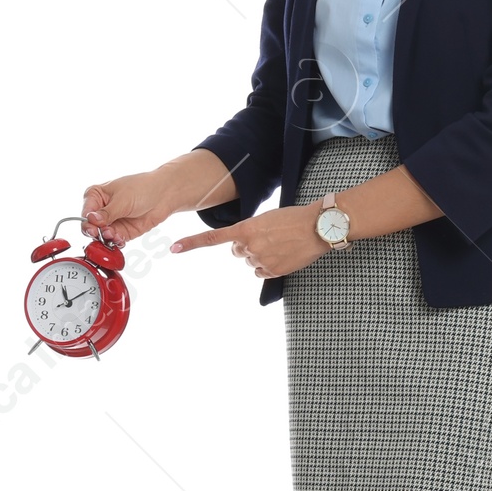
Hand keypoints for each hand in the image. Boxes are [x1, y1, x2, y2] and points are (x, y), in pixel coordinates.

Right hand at [80, 170, 171, 245]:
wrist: (164, 194)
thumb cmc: (143, 188)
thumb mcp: (122, 199)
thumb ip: (106, 213)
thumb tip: (91, 220)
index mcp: (96, 195)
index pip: (86, 212)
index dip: (88, 222)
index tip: (94, 228)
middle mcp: (102, 209)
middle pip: (91, 227)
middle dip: (97, 232)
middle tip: (105, 233)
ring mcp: (112, 221)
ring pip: (102, 236)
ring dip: (107, 238)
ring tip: (115, 235)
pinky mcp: (121, 231)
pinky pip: (114, 241)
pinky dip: (116, 242)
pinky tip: (120, 239)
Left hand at [169, 205, 328, 278]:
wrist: (317, 227)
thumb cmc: (294, 218)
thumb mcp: (266, 218)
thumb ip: (249, 231)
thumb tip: (240, 247)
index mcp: (245, 228)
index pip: (213, 238)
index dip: (192, 243)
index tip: (174, 248)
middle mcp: (249, 246)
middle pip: (236, 251)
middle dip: (247, 245)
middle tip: (267, 237)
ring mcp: (260, 259)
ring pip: (250, 262)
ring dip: (260, 255)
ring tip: (280, 244)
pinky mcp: (272, 271)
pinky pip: (261, 272)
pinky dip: (269, 266)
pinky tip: (283, 255)